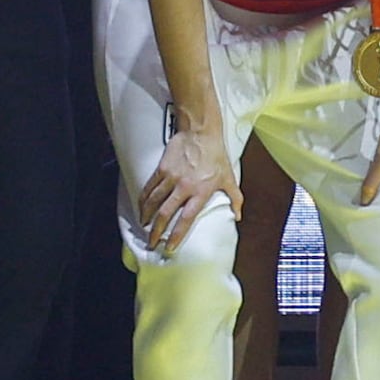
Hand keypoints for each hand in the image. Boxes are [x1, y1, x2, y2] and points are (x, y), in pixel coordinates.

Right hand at [138, 119, 232, 250]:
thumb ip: (235, 198)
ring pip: (153, 202)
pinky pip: (149, 188)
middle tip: (152, 243)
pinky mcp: (162, 169)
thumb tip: (237, 216)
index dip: (177, 235)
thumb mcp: (229, 177)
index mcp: (201, 191)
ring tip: (144, 228)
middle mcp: (184, 186)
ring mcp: (171, 177)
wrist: (201, 132)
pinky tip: (141, 209)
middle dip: (156, 232)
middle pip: (165, 214)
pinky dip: (143, 201)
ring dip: (147, 217)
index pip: (186, 218)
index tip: (170, 247)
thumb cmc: (216, 155)